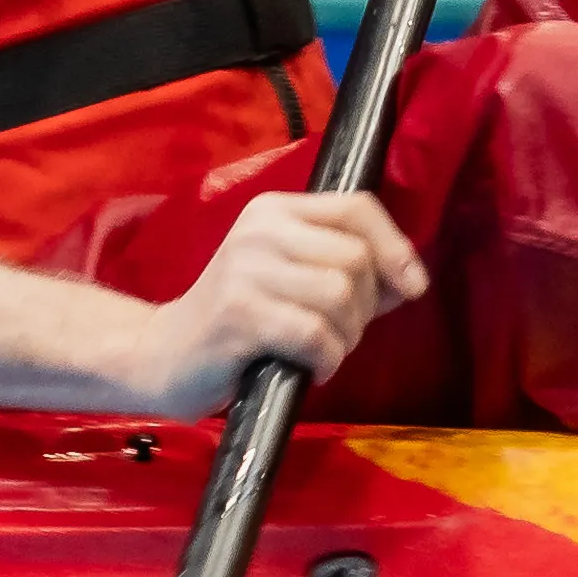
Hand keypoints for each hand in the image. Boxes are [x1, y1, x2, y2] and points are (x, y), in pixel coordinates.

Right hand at [135, 183, 422, 413]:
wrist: (164, 356)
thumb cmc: (239, 321)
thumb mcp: (292, 280)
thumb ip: (348, 272)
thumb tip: (411, 279)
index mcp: (276, 210)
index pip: (357, 207)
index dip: (396, 246)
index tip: (413, 287)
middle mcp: (260, 229)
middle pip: (356, 258)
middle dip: (366, 308)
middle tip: (339, 335)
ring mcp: (245, 269)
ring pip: (340, 295)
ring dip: (346, 338)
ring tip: (322, 351)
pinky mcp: (238, 314)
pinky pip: (314, 334)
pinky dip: (326, 360)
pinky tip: (310, 368)